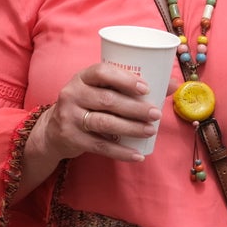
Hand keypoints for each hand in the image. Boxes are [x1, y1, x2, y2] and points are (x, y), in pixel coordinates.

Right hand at [35, 62, 165, 162]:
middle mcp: (72, 94)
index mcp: (82, 77)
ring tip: (150, 130)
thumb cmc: (87, 104)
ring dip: (131, 128)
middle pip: (107, 100)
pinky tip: (137, 155)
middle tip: (156, 113)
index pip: (102, 71)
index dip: (124, 79)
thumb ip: (130, 86)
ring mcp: (70, 117)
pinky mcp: (72, 139)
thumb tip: (173, 83)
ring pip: (104, 123)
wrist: (53, 130)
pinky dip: (121, 152)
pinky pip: (100, 146)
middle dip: (135, 107)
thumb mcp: (100, 89)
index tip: (145, 87)